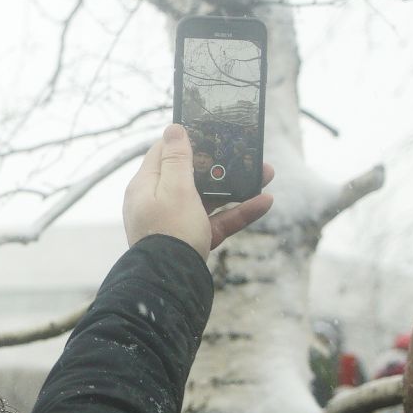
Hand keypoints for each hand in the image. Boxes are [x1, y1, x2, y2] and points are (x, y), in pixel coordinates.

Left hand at [123, 124, 274, 257]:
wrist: (171, 283)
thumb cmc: (170, 232)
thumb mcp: (175, 188)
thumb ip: (176, 159)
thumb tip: (172, 129)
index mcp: (146, 186)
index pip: (163, 153)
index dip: (186, 140)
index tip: (210, 131)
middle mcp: (158, 202)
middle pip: (191, 175)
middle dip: (221, 165)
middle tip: (247, 153)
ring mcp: (176, 222)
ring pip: (209, 198)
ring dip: (238, 186)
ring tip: (267, 174)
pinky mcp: (192, 240)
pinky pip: (217, 221)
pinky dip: (239, 212)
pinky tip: (264, 202)